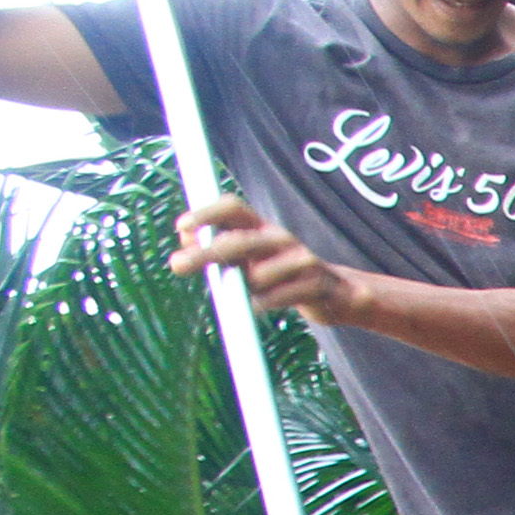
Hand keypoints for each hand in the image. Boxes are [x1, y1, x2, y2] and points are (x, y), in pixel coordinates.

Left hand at [168, 195, 359, 326]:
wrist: (336, 293)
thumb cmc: (282, 275)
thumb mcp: (250, 258)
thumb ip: (218, 248)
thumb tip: (184, 239)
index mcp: (262, 227)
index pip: (232, 207)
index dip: (206, 213)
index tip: (181, 227)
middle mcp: (281, 238)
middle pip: (238, 241)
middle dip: (205, 253)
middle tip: (178, 265)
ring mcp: (302, 260)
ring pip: (258, 275)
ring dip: (243, 288)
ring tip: (245, 295)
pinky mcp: (316, 284)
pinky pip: (278, 297)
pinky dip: (262, 303)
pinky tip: (257, 306)